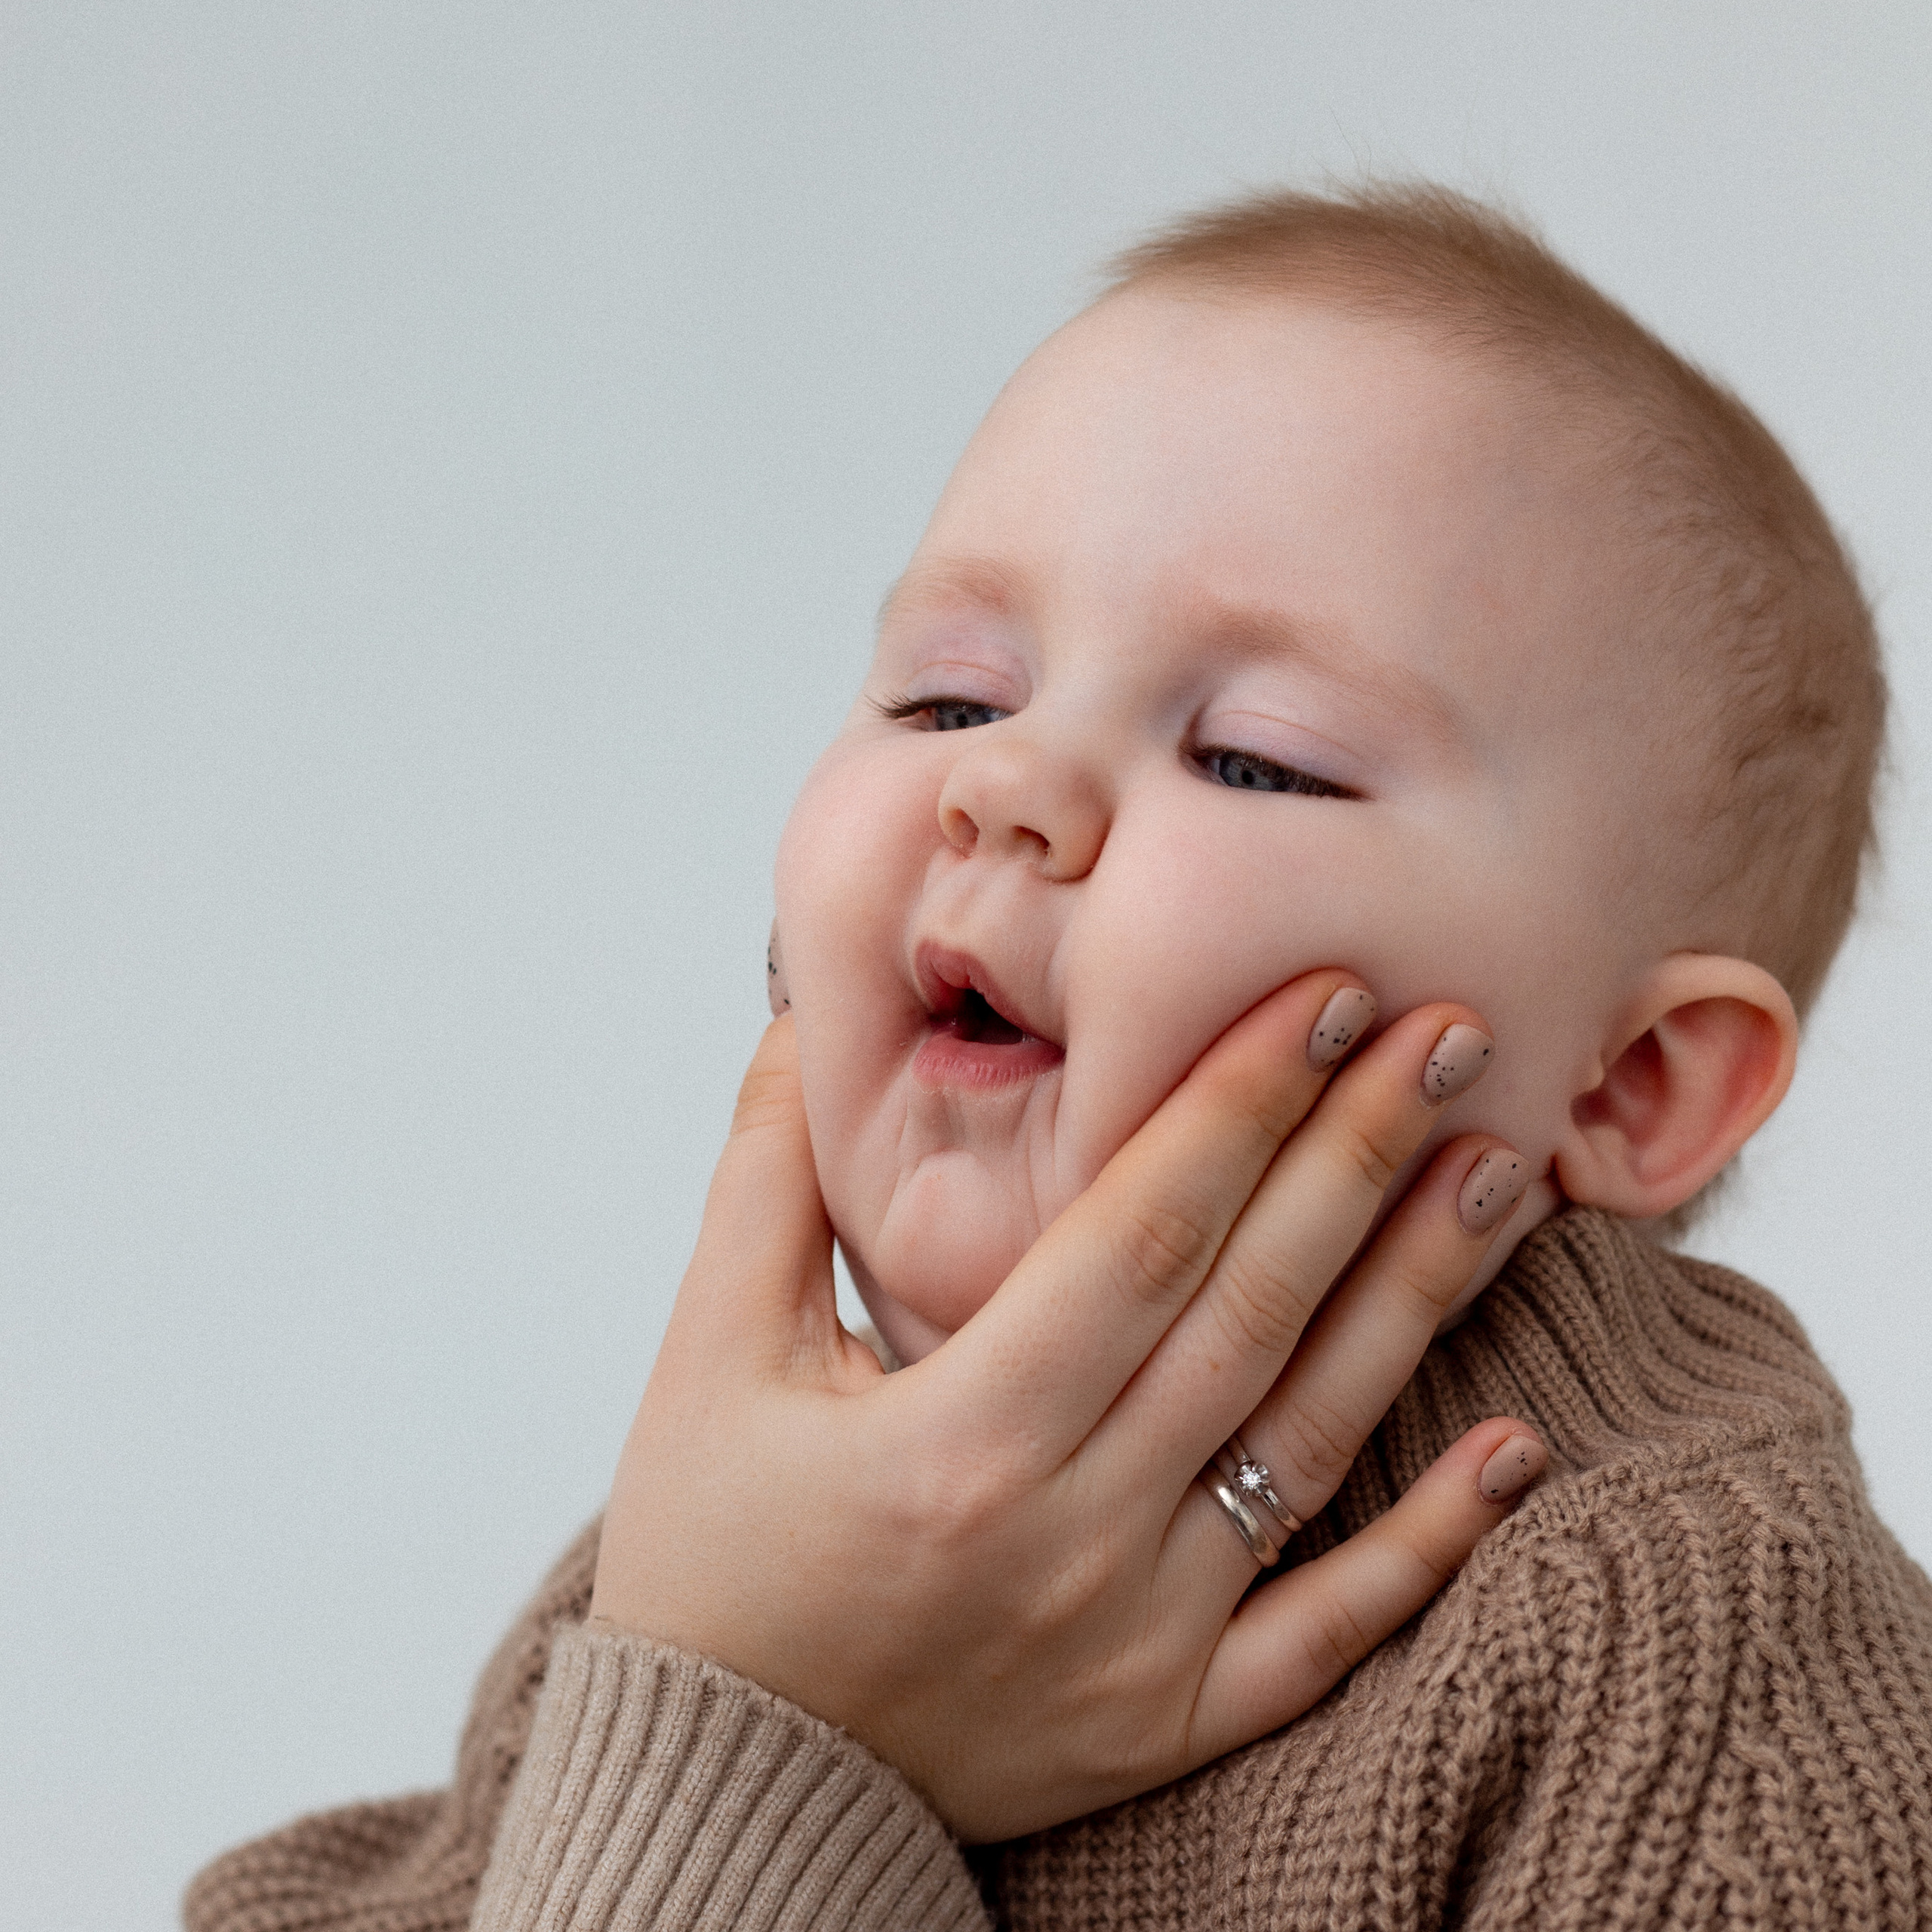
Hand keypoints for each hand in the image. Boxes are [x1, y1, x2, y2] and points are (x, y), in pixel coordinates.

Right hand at [590, 971, 1545, 1842]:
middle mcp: (1070, 1535)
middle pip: (1248, 1310)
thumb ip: (767, 1186)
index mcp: (957, 1436)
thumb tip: (803, 1025)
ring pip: (1309, 1441)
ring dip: (1414, 1298)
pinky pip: (1327, 1633)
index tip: (1325, 999)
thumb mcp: (711, 1363)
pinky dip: (1431, 1547)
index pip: (1139, 1235)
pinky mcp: (1171, 1721)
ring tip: (1497, 1174)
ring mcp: (1138, 1640)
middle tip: (1446, 1035)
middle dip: (1354, 1156)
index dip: (1240, 1104)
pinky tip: (1518, 1447)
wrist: (730, 1794)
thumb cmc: (709, 1568)